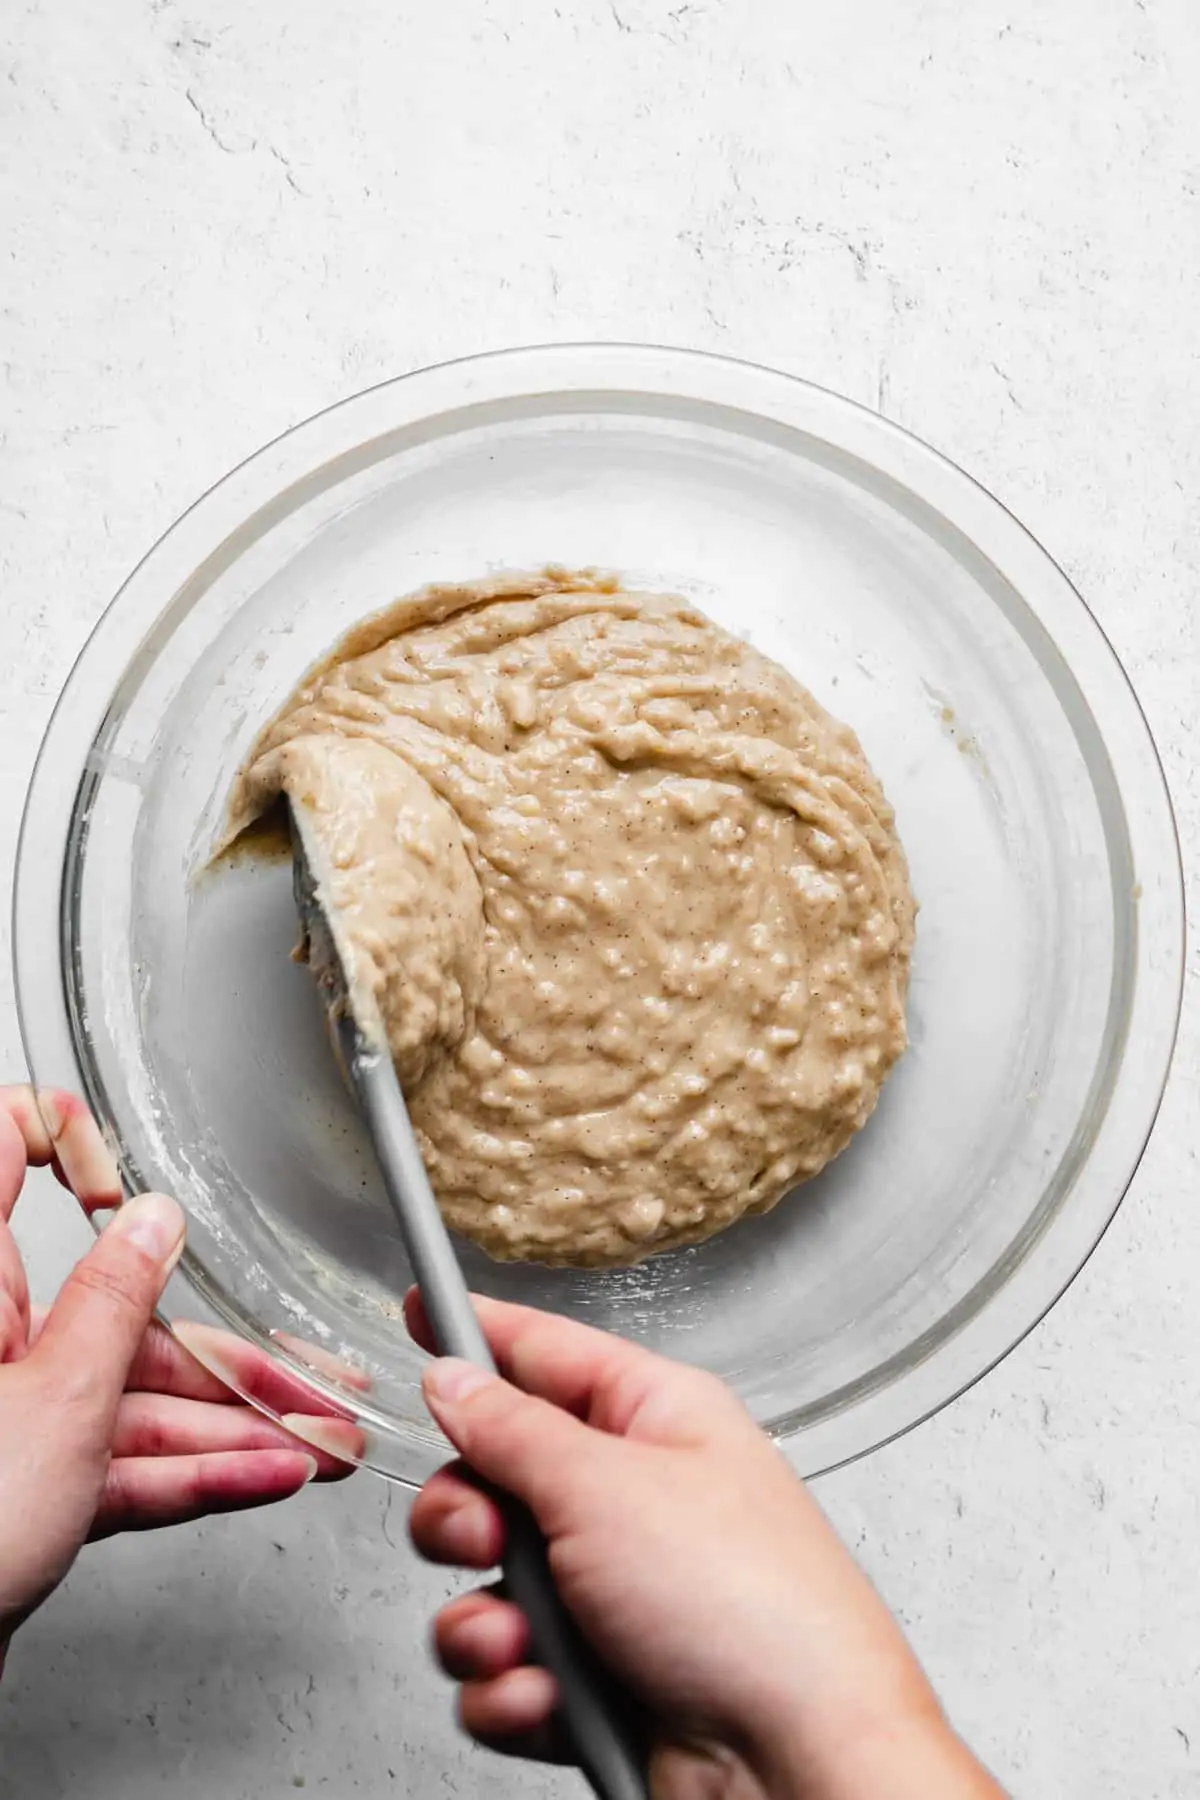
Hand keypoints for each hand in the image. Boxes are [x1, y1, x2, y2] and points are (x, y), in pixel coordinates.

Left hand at [0, 1086, 355, 1666]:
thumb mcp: (59, 1398)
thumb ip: (117, 1301)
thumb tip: (153, 1218)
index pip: (4, 1155)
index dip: (63, 1137)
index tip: (121, 1146)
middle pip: (120, 1313)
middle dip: (223, 1347)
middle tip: (305, 1363)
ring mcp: (12, 1416)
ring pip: (136, 1398)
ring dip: (233, 1424)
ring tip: (317, 1439)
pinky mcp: (29, 1485)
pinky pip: (123, 1463)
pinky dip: (195, 1474)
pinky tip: (266, 1477)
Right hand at [408, 1294, 1003, 1799]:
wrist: (797, 1764)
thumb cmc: (754, 1608)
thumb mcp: (607, 1488)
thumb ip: (513, 1430)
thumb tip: (455, 1378)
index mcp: (657, 1420)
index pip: (548, 1353)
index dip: (479, 1333)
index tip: (419, 1308)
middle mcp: (636, 1500)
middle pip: (497, 1478)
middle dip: (467, 1519)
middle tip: (483, 1539)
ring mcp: (617, 1595)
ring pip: (489, 1587)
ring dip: (485, 1623)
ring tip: (524, 1644)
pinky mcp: (600, 1681)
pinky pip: (506, 1671)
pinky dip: (512, 1691)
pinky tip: (546, 1699)